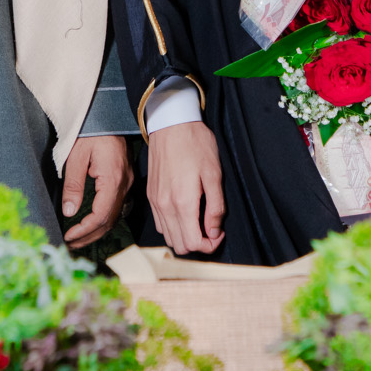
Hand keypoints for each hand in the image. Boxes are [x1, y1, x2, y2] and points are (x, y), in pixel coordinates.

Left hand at [60, 135, 134, 246]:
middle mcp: (123, 183)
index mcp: (113, 178)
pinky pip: (116, 206)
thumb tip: (69, 211)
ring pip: (114, 215)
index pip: (101, 215)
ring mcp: (126, 182)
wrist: (107, 112)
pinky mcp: (124, 179)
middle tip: (70, 244)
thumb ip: (73, 185)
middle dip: (89, 235)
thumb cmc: (90, 131)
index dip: (85, 230)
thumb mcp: (76, 156)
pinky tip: (92, 224)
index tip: (68, 236)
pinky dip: (103, 219)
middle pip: (109, 220)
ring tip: (78, 238)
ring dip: (96, 230)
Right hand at [147, 121, 224, 254]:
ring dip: (185, 236)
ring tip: (200, 221)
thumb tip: (215, 231)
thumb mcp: (214, 174)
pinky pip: (160, 224)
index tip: (219, 233)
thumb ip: (215, 207)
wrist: (171, 124)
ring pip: (168, 237)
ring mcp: (155, 202)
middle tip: (212, 229)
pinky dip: (173, 227)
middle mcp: (165, 206)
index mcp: (183, 203)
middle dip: (198, 243)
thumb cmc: (196, 145)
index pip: (192, 244)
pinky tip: (185, 214)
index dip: (209, 245)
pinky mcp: (150, 195)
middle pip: (179, 245)